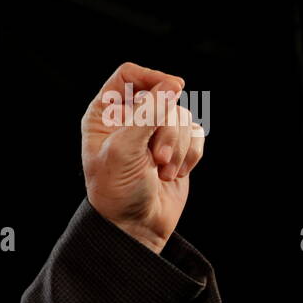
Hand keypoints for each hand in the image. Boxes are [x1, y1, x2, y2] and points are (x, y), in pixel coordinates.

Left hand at [80, 62, 205, 253]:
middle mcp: (129, 118)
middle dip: (167, 129)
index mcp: (104, 114)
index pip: (128, 75)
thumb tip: (172, 85)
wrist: (135, 227)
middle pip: (163, 97)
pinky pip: (198, 134)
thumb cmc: (118, 191)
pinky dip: (191, 155)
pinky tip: (175, 174)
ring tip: (163, 171)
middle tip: (157, 159)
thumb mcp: (124, 150)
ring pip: (183, 116)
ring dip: (179, 146)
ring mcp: (154, 133)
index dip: (152, 77)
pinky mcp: (177, 148)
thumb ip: (147, 114)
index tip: (172, 88)